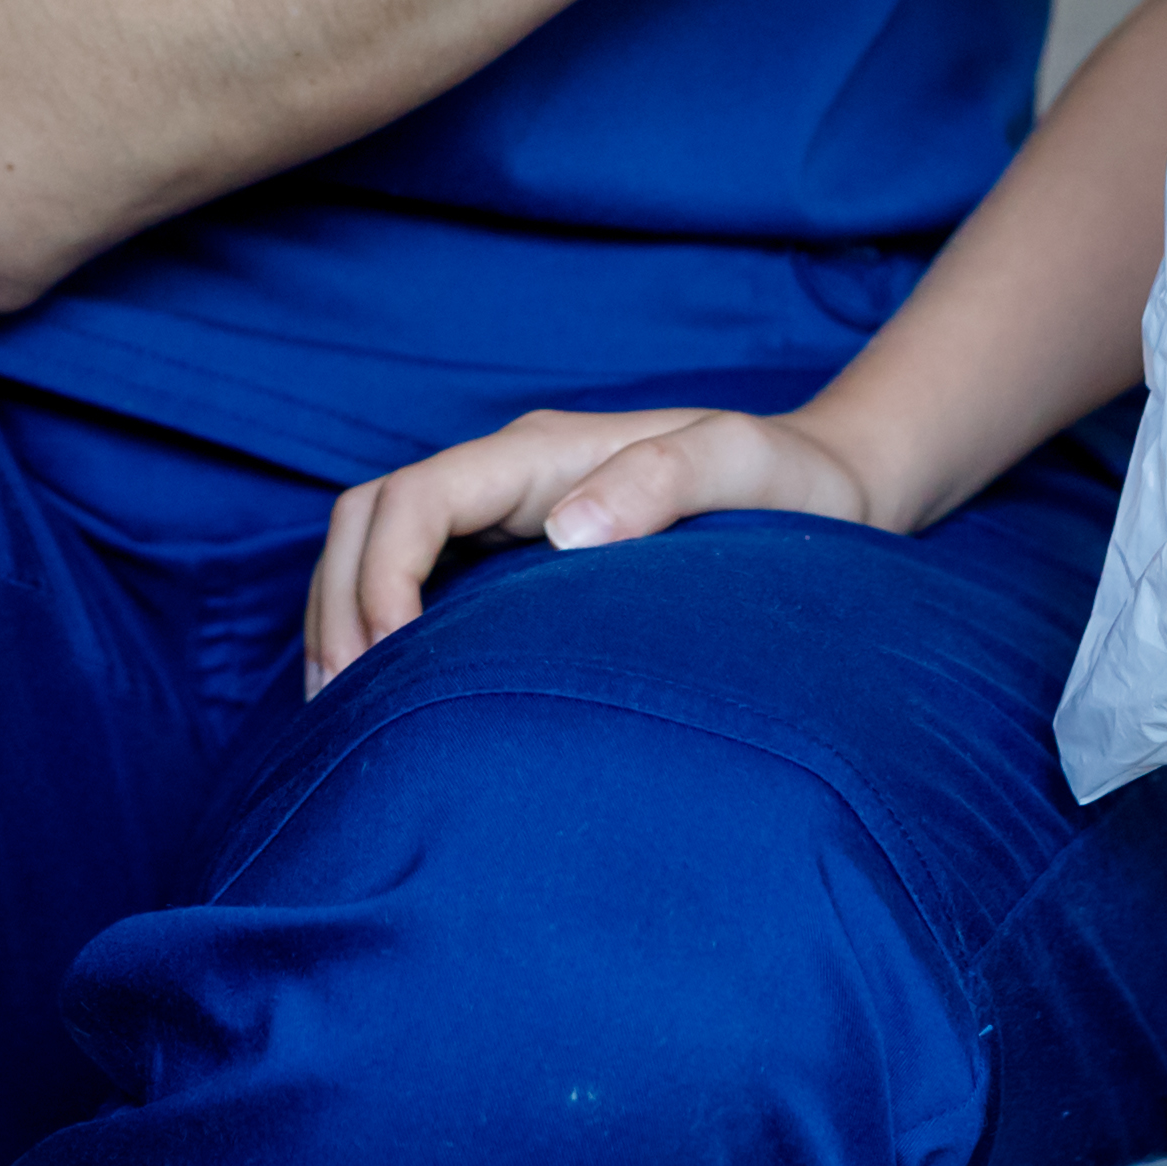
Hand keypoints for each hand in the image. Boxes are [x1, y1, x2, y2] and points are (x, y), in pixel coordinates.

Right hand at [299, 404, 886, 690]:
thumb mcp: (741, 466)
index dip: (379, 575)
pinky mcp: (519, 553)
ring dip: (344, 615)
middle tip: (340, 707)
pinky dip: (380, 626)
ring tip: (343, 714)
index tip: (385, 661)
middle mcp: (512, 475)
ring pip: (380, 543)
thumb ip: (661, 482)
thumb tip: (564, 531)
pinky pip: (420, 575)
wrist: (830, 489)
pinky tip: (390, 699)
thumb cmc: (790, 484)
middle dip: (336, 601)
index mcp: (545, 451)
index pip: (417, 498)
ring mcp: (510, 511)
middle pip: (371, 516)